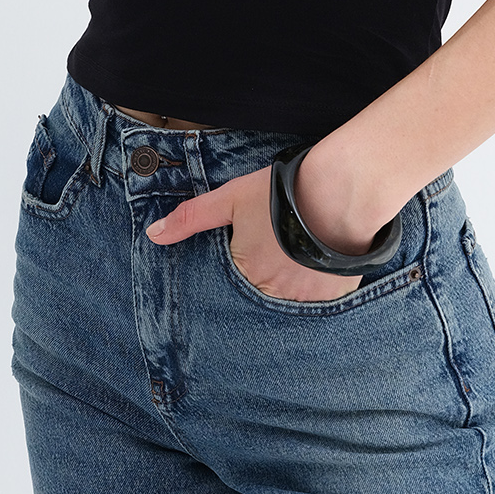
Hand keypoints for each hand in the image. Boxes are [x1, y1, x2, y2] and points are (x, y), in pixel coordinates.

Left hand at [145, 164, 363, 301]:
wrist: (340, 192)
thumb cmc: (283, 193)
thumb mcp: (231, 199)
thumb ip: (192, 217)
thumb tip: (154, 234)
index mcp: (245, 273)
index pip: (233, 283)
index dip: (245, 262)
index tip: (256, 249)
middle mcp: (272, 294)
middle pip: (261, 292)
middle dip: (267, 275)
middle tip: (278, 252)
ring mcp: (304, 299)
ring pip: (289, 298)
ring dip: (290, 282)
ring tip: (297, 255)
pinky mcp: (333, 298)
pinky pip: (319, 302)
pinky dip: (317, 287)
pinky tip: (318, 264)